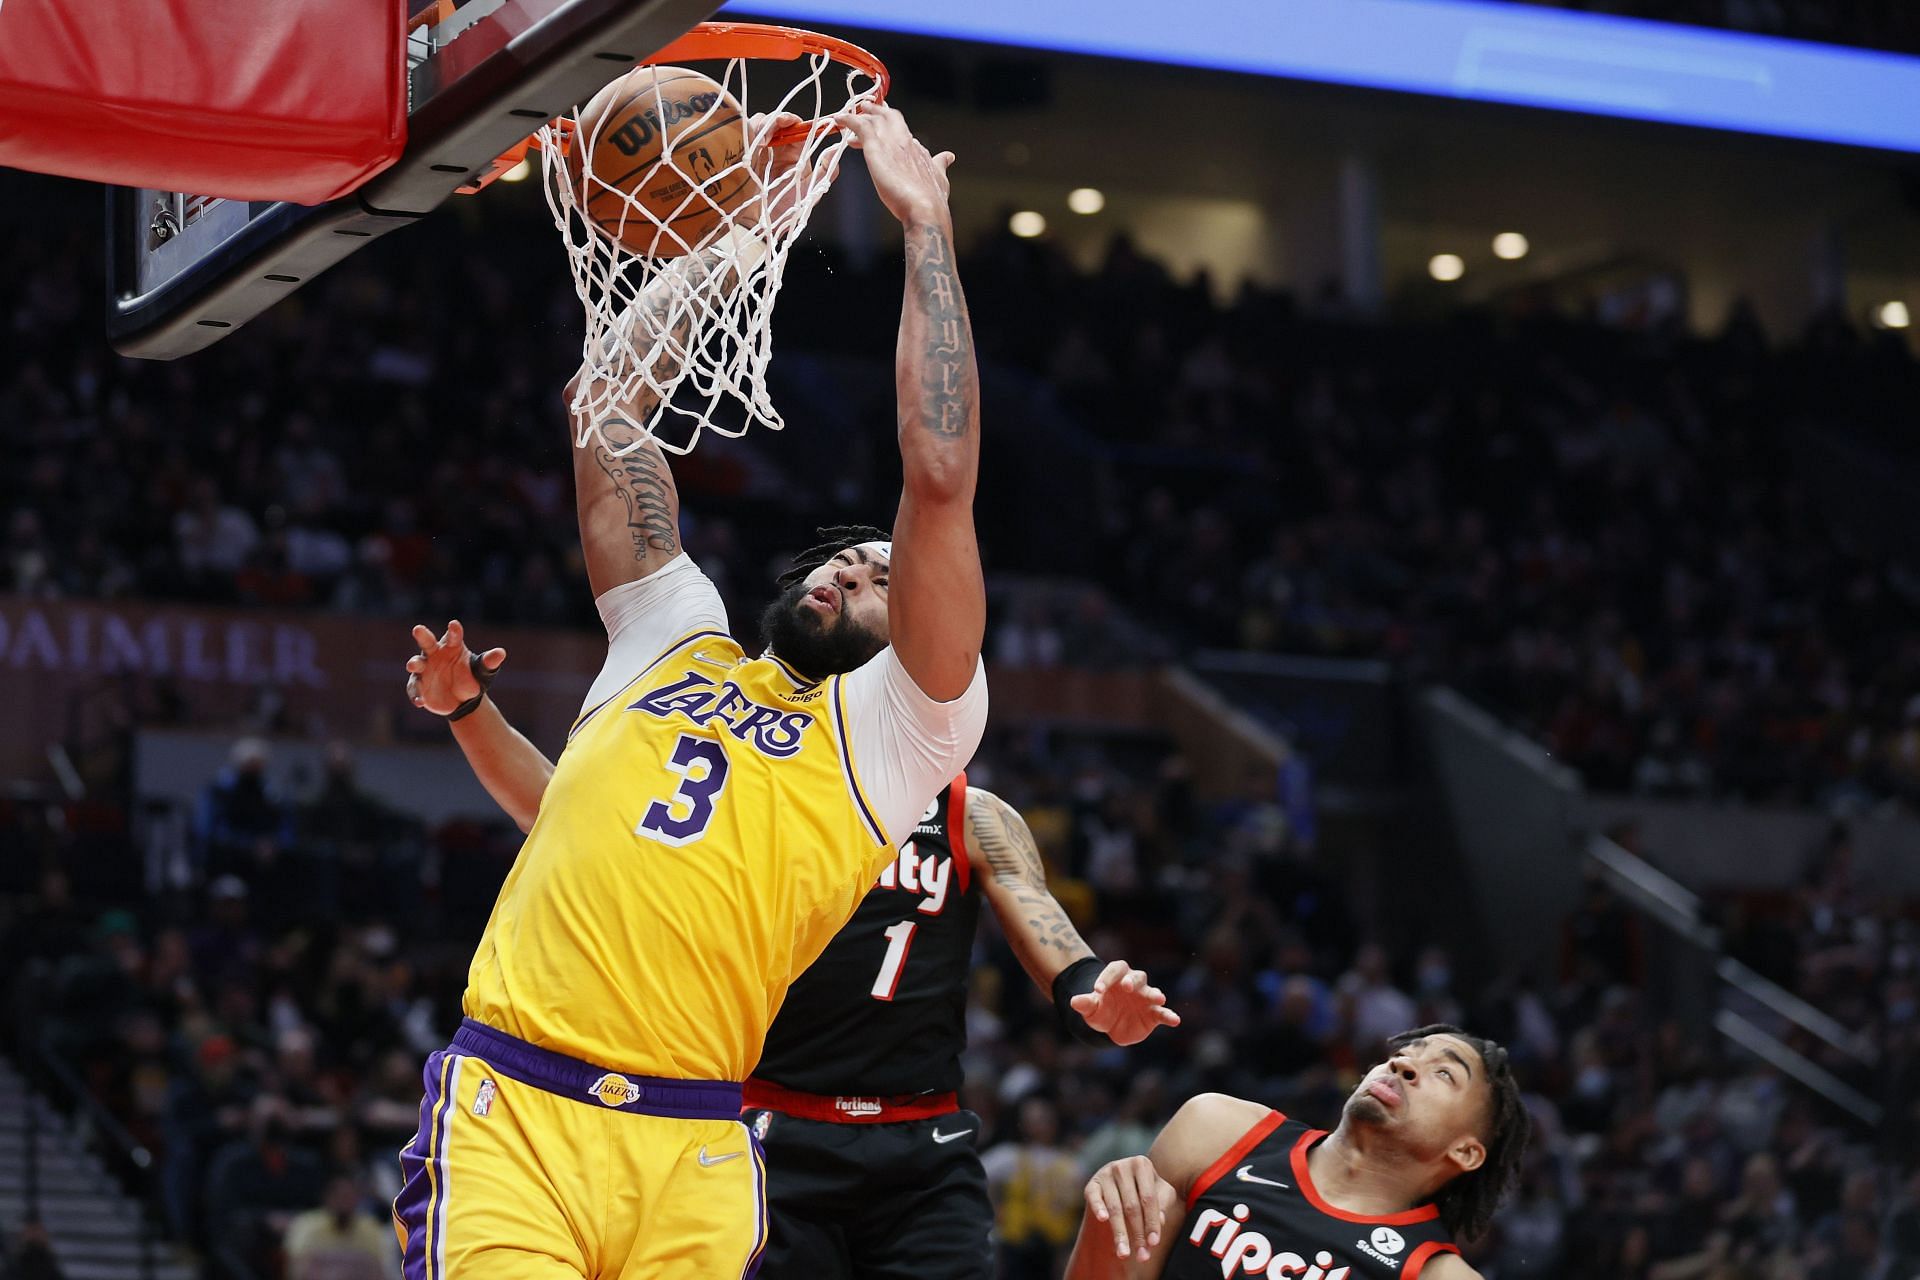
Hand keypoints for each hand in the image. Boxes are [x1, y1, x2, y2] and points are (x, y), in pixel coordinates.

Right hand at [405, 620, 503, 715]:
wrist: (463, 700)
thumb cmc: (473, 677)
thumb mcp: (484, 671)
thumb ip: (490, 661)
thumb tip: (501, 653)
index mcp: (452, 646)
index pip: (454, 636)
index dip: (454, 631)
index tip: (454, 625)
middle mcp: (435, 654)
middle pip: (427, 642)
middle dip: (423, 635)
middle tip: (418, 629)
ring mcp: (424, 669)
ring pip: (417, 663)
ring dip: (414, 663)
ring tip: (413, 665)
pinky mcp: (418, 685)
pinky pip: (415, 688)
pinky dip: (416, 694)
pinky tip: (420, 702)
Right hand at [744, 111, 834, 237]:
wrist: (761, 225)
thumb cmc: (784, 212)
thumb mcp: (811, 191)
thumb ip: (826, 171)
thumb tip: (836, 150)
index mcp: (794, 154)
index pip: (798, 129)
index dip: (802, 122)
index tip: (808, 122)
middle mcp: (777, 149)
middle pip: (779, 122)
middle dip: (781, 118)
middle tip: (784, 123)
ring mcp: (760, 150)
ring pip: (762, 123)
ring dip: (766, 123)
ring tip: (767, 133)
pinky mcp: (744, 153)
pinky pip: (746, 134)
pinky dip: (752, 131)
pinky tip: (758, 141)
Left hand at [830, 101, 952, 226]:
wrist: (925, 208)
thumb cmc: (932, 200)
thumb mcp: (941, 178)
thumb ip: (940, 165)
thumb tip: (948, 156)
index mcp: (918, 149)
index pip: (903, 130)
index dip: (892, 127)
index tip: (884, 128)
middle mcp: (906, 140)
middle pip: (891, 117)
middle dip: (879, 111)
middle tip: (867, 108)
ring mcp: (891, 142)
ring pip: (875, 118)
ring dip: (862, 114)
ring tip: (849, 114)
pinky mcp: (877, 148)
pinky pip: (860, 126)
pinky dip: (849, 120)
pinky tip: (839, 119)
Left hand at [1070, 960, 1180, 1046]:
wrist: (1113, 1026)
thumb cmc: (1101, 1011)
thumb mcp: (1091, 1009)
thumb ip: (1085, 1004)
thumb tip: (1074, 1001)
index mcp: (1117, 977)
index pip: (1114, 971)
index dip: (1106, 978)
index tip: (1097, 991)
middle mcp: (1134, 984)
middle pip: (1137, 976)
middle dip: (1133, 981)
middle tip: (1127, 986)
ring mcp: (1146, 998)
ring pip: (1152, 992)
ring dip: (1155, 994)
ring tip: (1159, 998)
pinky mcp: (1154, 1014)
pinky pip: (1163, 1013)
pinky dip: (1169, 1016)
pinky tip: (1175, 1020)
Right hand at [1084, 1155, 1170, 1262]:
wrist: (1121, 1184)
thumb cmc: (1145, 1191)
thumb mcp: (1160, 1194)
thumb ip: (1163, 1203)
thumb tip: (1160, 1219)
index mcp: (1142, 1164)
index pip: (1149, 1199)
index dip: (1152, 1222)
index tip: (1154, 1243)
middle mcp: (1122, 1166)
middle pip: (1132, 1206)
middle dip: (1137, 1234)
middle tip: (1142, 1256)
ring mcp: (1105, 1173)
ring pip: (1115, 1209)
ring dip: (1120, 1234)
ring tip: (1124, 1254)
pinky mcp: (1092, 1184)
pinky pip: (1094, 1198)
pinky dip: (1098, 1207)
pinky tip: (1103, 1219)